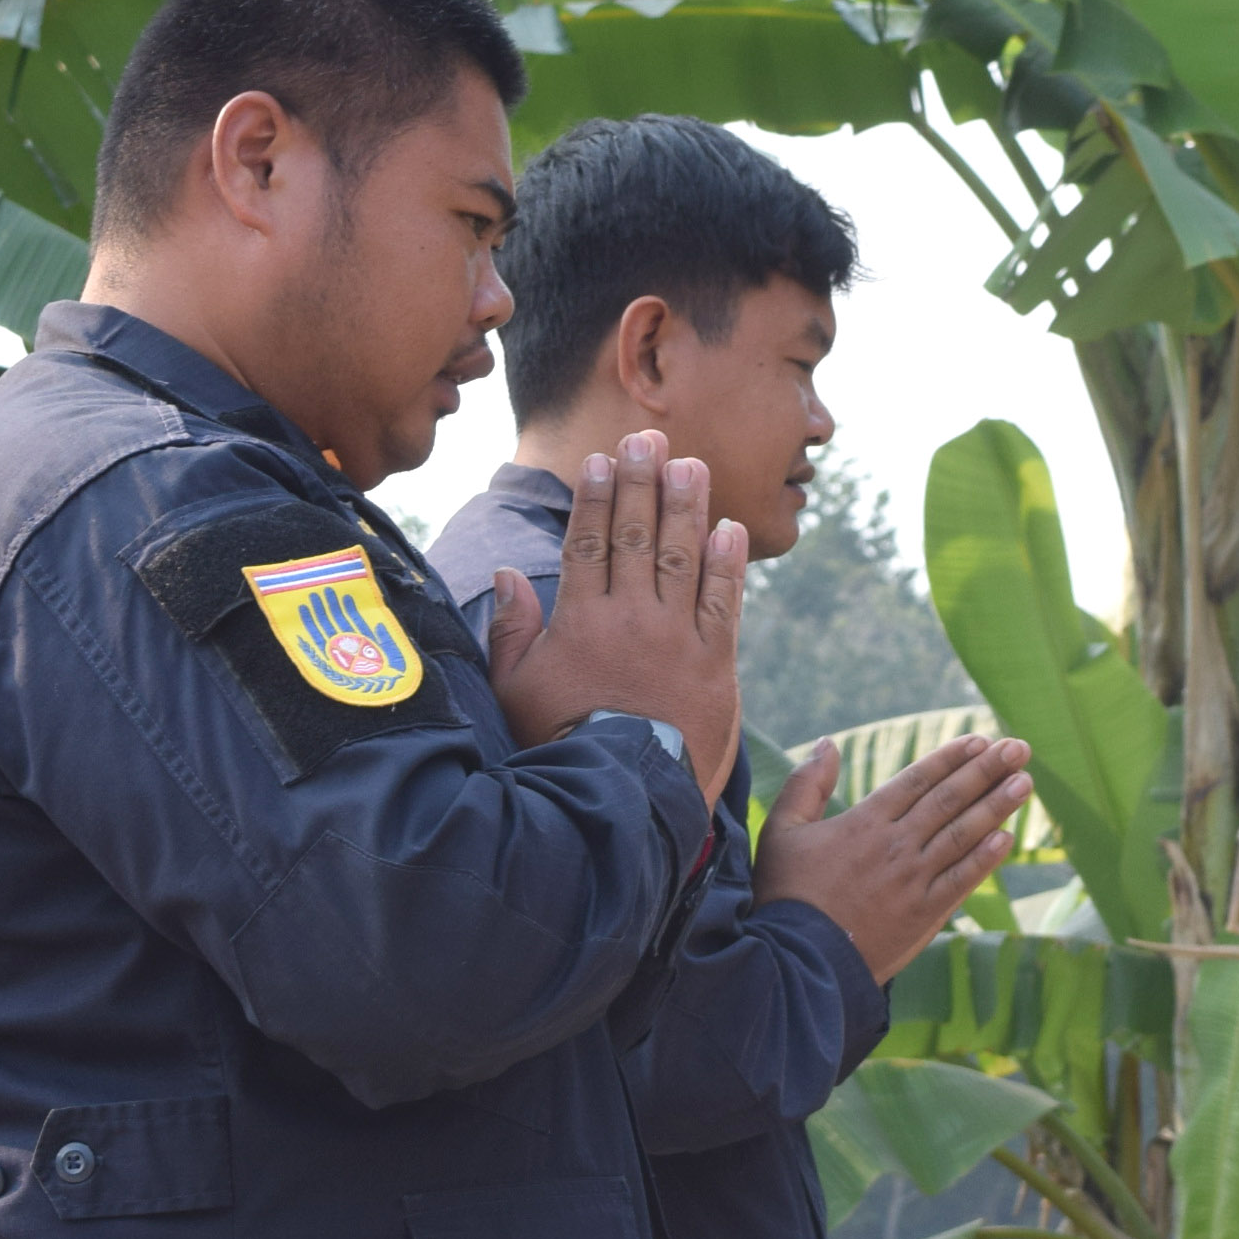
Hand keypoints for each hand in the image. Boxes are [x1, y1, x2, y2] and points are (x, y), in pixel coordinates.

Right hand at [486, 428, 749, 796]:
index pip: (589, 542)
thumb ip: (510, 631)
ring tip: (690, 463)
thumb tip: (510, 574)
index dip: (597, 497)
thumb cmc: (557, 748)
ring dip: (687, 506)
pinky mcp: (716, 666)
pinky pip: (724, 603)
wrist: (619, 799)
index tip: (601, 459)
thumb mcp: (515, 692)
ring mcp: (677, 639)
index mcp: (579, 621)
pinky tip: (728, 528)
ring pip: (683, 557)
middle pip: (638, 536)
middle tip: (648, 438)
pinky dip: (727, 564)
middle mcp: (630, 619)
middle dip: (643, 482)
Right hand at [754, 731, 1035, 979]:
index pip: (918, 780)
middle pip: (949, 799)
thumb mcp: (782, 831)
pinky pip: (962, 880)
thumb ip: (806, 785)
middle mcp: (895, 845)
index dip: (952, 758)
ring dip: (997, 806)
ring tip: (1025, 781)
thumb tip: (827, 743)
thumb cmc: (784, 895)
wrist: (796, 960)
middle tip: (1019, 748)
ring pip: (963, 834)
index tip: (981, 740)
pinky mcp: (924, 914)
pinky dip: (985, 858)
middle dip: (987, 770)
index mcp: (863, 822)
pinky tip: (1007, 837)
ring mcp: (913, 879)